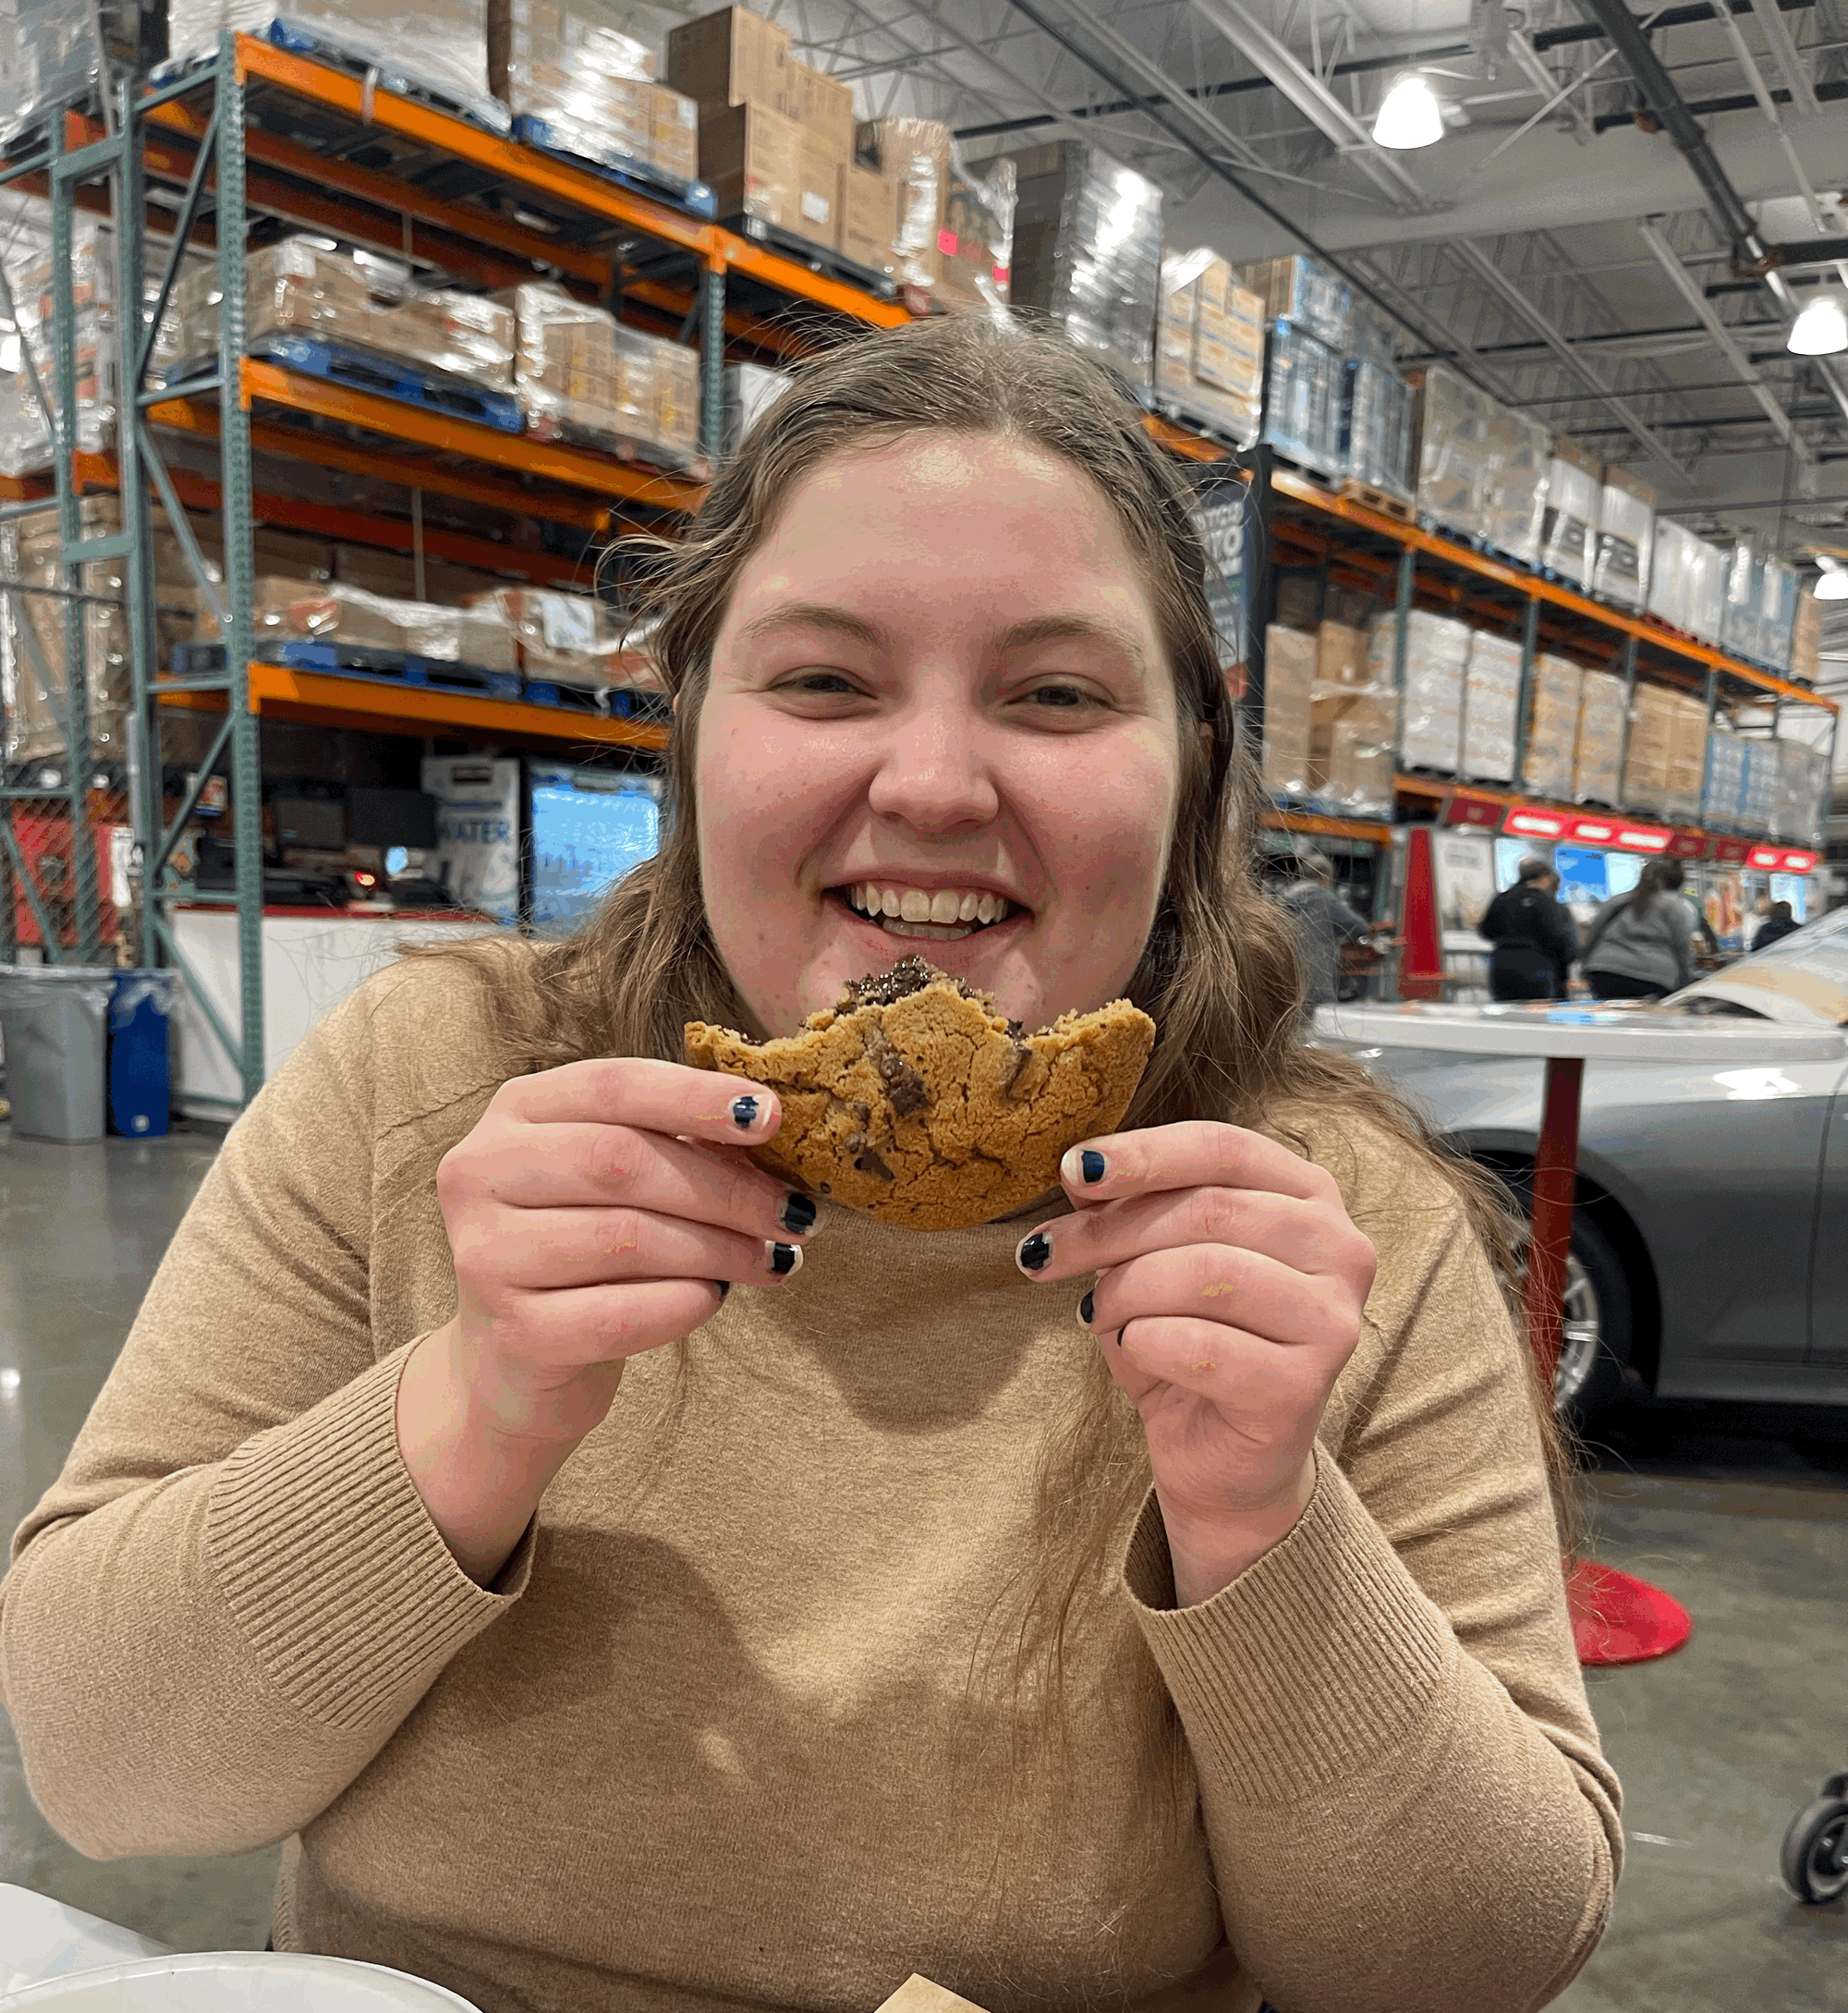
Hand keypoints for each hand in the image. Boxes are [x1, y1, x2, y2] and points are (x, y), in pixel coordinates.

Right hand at [403, 1061, 816, 1584]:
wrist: (518, 1360)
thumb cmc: (585, 1247)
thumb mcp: (617, 1178)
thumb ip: (676, 1141)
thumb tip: (767, 1126)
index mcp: (516, 1112)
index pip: (612, 1084)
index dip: (695, 1096)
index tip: (771, 1116)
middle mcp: (480, 1172)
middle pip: (621, 1160)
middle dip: (726, 1188)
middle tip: (794, 1215)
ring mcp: (485, 1254)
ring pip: (627, 1238)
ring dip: (719, 1249)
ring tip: (771, 1260)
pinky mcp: (513, 1333)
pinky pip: (621, 1313)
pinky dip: (686, 1304)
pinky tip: (716, 1298)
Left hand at [1014, 1124, 1376, 1604]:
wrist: (1218, 1455)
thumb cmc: (1187, 1340)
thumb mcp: (1149, 1260)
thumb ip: (1126, 1208)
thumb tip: (1082, 1172)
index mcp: (1308, 1196)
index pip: (1223, 1148)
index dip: (1144, 1153)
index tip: (1073, 1168)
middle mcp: (1339, 1248)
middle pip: (1210, 1210)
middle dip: (1111, 1229)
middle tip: (1048, 1254)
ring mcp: (1331, 1320)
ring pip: (1208, 1274)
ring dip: (1126, 1289)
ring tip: (1096, 1311)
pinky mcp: (1305, 1388)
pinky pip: (1204, 1347)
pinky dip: (1146, 1341)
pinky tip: (1131, 1346)